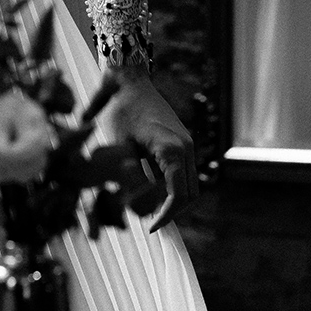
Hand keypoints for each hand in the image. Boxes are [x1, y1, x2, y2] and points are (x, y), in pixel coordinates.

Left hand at [103, 70, 198, 231]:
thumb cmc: (122, 111)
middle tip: (148, 220)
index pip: (178, 195)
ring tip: (144, 202)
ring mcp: (186, 143)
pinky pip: (183, 171)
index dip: (166, 216)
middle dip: (170, 210)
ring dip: (171, 198)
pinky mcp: (182, 141)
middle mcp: (185, 147)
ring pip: (189, 184)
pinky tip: (148, 185)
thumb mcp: (120, 146)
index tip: (151, 228)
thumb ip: (130, 177)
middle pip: (190, 194)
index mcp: (172, 149)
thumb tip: (133, 207)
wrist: (131, 81)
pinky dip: (171, 184)